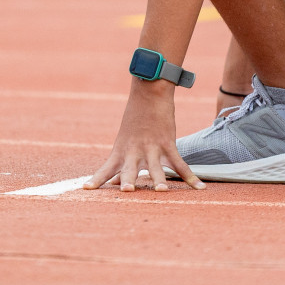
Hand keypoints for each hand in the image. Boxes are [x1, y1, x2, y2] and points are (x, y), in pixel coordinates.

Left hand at [84, 81, 205, 191]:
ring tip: (161, 190)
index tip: (85, 189)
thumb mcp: (124, 140)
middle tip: (126, 191)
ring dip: (159, 179)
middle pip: (130, 169)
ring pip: (156, 167)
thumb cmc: (135, 118)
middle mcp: (134, 151)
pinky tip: (199, 188)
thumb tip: (112, 180)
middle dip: (128, 180)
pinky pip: (180, 163)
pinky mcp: (168, 143)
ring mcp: (152, 147)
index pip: (106, 168)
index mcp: (121, 151)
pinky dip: (190, 177)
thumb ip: (120, 162)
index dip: (96, 179)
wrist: (149, 93)